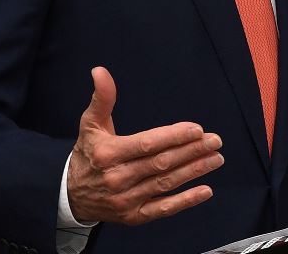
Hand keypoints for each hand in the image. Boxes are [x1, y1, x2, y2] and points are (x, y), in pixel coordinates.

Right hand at [66, 67, 223, 225]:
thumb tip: (100, 71)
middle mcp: (117, 179)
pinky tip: (206, 190)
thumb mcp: (90, 123)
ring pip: (166, 183)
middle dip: (191, 151)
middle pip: (161, 163)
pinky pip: (164, 209)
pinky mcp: (134, 216)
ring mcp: (126, 200)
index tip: (197, 129)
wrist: (72, 195)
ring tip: (215, 158)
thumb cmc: (88, 154)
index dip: (174, 136)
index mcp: (108, 154)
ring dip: (194, 171)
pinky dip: (186, 200)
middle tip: (215, 140)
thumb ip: (101, 97)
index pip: (147, 144)